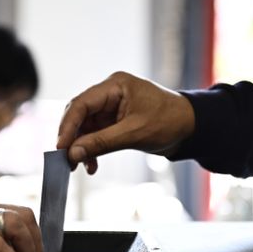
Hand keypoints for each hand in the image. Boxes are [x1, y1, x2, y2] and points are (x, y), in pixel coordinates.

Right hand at [57, 71, 194, 173]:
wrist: (191, 128)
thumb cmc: (169, 121)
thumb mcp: (134, 134)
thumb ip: (101, 143)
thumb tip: (73, 153)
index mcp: (115, 85)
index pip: (81, 104)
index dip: (68, 126)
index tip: (61, 147)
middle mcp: (110, 93)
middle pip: (79, 115)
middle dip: (73, 138)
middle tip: (66, 159)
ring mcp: (111, 107)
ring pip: (85, 127)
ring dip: (82, 147)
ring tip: (80, 166)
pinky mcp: (114, 120)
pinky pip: (95, 135)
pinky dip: (92, 149)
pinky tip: (93, 164)